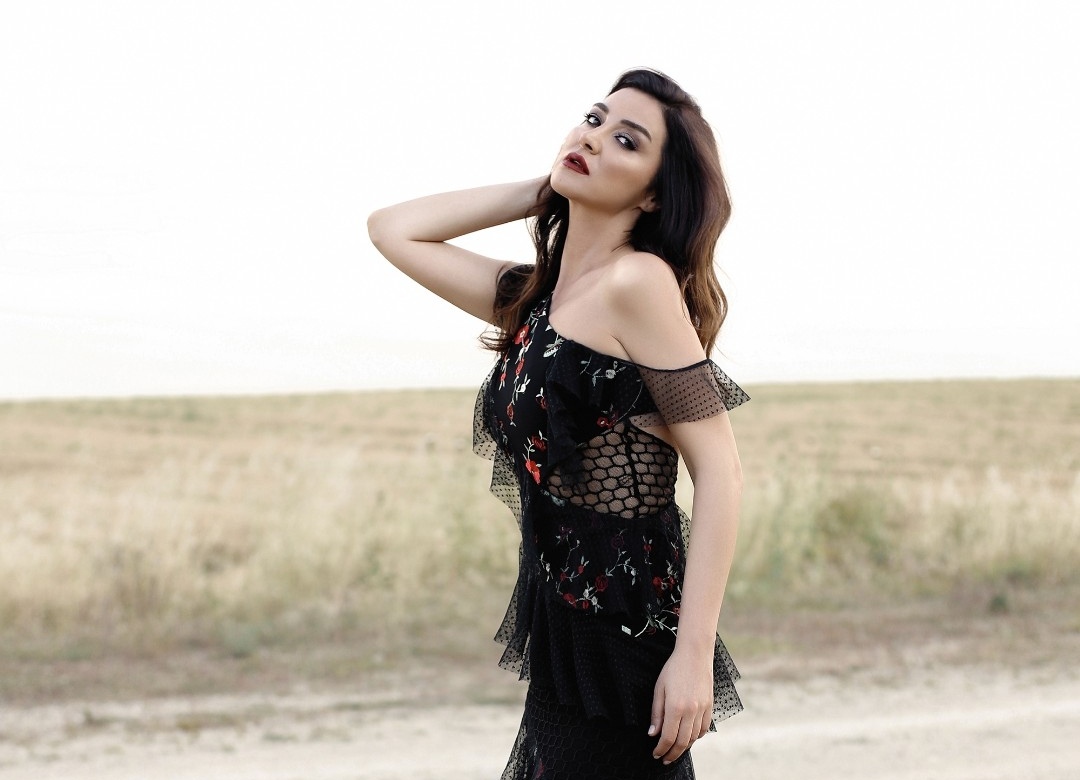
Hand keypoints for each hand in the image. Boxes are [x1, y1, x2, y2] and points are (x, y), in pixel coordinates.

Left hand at [647, 647, 713, 764]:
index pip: (668, 737)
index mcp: (675, 707)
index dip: (661, 749)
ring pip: (694, 738)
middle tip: (665, 759)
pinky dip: (696, 737)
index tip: (656, 754)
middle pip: (682, 742)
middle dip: (672, 754)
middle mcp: (691, 711)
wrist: (695, 655)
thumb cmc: (673, 669)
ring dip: (684, 748)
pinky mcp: (710, 706)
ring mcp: (702, 709)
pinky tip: (689, 738)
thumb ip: (656, 713)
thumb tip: (652, 734)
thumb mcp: (659, 689)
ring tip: (675, 750)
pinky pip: (704, 729)